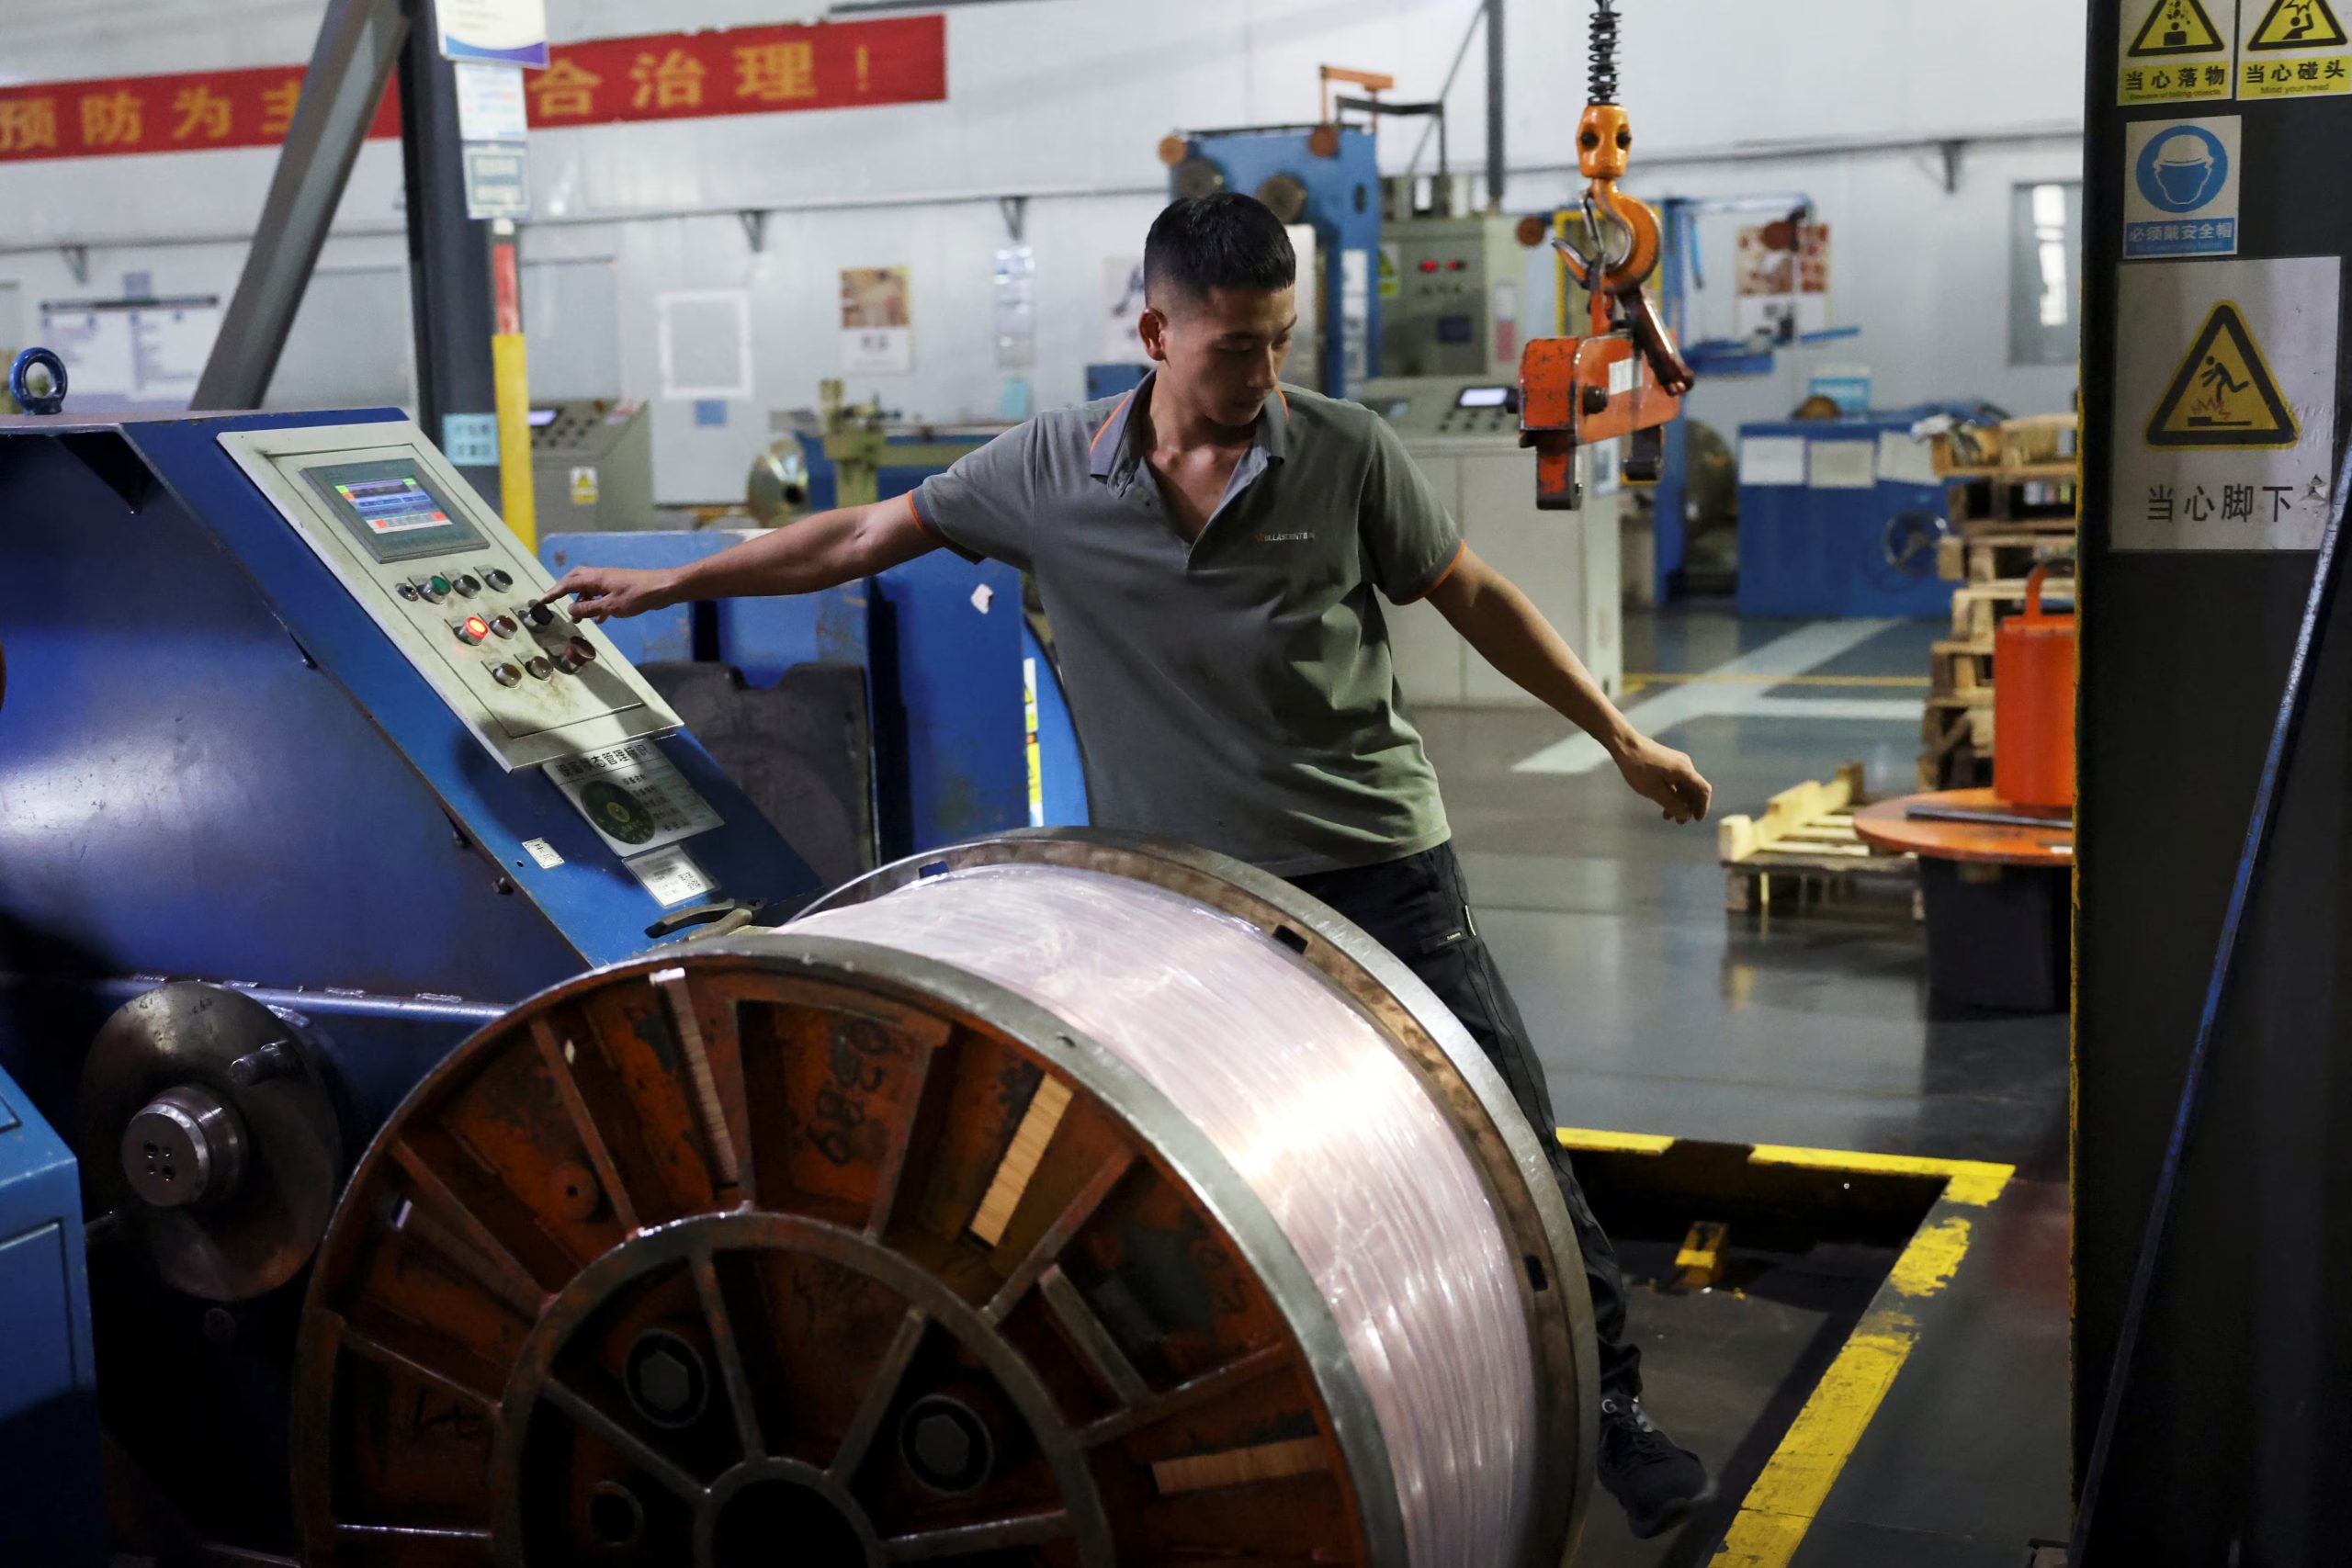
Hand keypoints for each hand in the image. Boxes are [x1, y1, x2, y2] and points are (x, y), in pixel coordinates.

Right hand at [539, 566, 677, 622]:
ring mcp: (610, 582)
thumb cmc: (637, 596)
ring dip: (581, 601)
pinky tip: (599, 620)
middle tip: (555, 601)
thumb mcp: (610, 606)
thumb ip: (589, 608)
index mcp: (595, 578)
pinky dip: (596, 605)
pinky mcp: (619, 588)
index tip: (541, 601)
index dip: (553, 593)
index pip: (567, 584)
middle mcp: (600, 577)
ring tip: (577, 618)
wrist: (662, 589)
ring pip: (588, 588)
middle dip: (563, 590)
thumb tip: (571, 610)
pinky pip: (601, 595)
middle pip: (575, 580)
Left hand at [1613, 732, 1711, 823]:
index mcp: (1685, 771)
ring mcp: (1677, 762)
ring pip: (1683, 785)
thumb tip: (1686, 815)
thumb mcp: (1655, 791)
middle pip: (1694, 789)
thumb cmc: (1638, 768)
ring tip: (1667, 816)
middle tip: (1679, 822)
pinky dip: (1672, 792)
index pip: (1703, 790)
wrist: (1625, 744)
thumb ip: (1672, 804)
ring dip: (1678, 801)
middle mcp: (1685, 765)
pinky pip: (1676, 780)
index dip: (1702, 806)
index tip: (1696, 819)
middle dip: (1688, 807)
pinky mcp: (1668, 761)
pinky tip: (1662, 802)